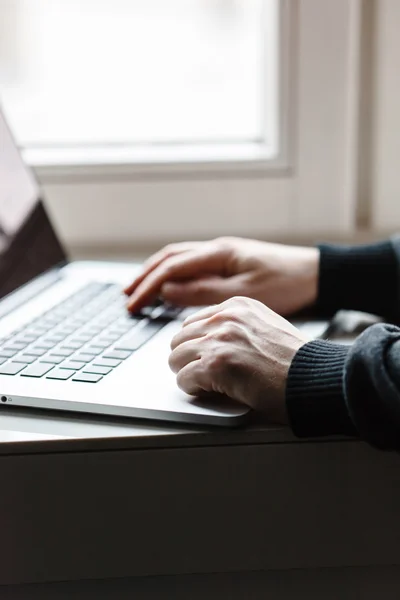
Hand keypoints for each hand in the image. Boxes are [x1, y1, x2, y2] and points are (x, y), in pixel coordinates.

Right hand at [124, 237, 318, 315]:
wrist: (314, 274)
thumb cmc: (285, 284)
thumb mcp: (243, 294)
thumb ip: (203, 292)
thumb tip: (168, 290)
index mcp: (218, 253)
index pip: (171, 268)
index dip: (148, 286)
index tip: (132, 304)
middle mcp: (217, 248)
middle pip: (169, 258)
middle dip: (145, 276)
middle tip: (126, 295)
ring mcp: (222, 253)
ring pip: (179, 259)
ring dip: (156, 272)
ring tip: (139, 288)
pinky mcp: (229, 261)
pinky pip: (192, 264)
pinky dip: (174, 274)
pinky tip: (170, 284)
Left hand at [169, 296, 308, 422]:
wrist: (313, 377)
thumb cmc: (296, 361)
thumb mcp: (265, 326)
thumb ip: (236, 326)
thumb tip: (209, 339)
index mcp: (237, 306)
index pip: (193, 321)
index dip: (196, 344)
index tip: (201, 356)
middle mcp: (225, 318)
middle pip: (179, 339)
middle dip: (187, 358)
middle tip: (201, 373)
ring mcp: (219, 340)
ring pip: (176, 358)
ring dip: (188, 373)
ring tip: (206, 383)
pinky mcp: (216, 366)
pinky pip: (183, 379)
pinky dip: (192, 389)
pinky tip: (210, 391)